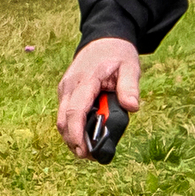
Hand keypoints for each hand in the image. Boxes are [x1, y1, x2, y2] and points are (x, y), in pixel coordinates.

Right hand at [57, 36, 141, 158]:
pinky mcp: (65, 91)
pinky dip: (72, 127)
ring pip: (61, 119)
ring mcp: (65, 88)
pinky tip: (84, 135)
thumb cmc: (118, 54)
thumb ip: (130, 86)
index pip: (76, 110)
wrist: (103, 39)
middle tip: (89, 156)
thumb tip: (133, 107)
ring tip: (88, 150)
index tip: (84, 151)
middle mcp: (70, 85)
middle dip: (73, 141)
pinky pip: (65, 113)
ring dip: (71, 136)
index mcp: (86, 79)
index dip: (77, 133)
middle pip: (63, 120)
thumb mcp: (130, 66)